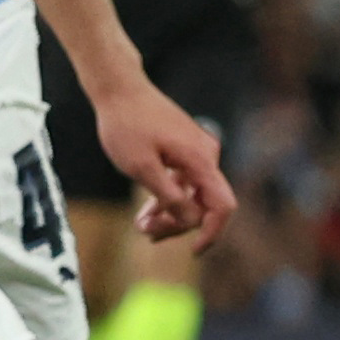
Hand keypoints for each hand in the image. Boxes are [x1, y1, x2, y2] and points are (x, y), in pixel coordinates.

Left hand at [93, 72, 236, 245]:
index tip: (193, 251)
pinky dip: (168, 196)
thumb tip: (192, 221)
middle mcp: (206, 155)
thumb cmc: (125, 124)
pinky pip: (183, 180)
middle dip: (179, 224)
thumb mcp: (141, 167)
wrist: (118, 88)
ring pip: (192, 193)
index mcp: (201, 160)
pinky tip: (147, 211)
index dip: (211, 232)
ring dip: (170, 213)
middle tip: (147, 234)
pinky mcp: (184, 148)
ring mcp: (196, 151)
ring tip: (142, 226)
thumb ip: (168, 196)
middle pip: (204, 203)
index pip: (222, 205)